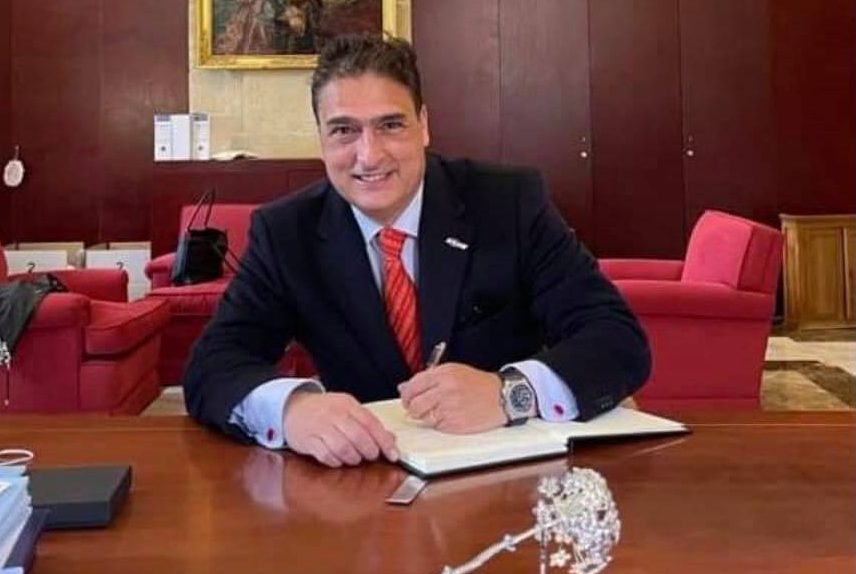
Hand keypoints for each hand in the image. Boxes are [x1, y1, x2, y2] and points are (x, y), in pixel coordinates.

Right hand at [283, 392, 398, 467]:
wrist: (292, 408)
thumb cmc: (324, 411)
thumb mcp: (347, 410)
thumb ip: (368, 423)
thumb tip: (391, 439)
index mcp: (347, 404)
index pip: (371, 423)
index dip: (384, 441)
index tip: (393, 454)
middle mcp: (334, 414)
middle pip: (358, 436)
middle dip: (369, 451)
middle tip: (371, 456)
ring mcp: (319, 427)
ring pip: (343, 447)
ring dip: (353, 458)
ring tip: (354, 458)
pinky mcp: (308, 440)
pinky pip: (326, 455)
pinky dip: (336, 461)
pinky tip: (338, 459)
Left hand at [397, 363, 506, 432]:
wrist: (501, 396)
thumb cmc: (478, 383)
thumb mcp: (453, 371)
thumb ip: (428, 378)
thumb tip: (404, 387)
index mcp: (443, 374)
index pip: (413, 386)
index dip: (407, 395)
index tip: (407, 398)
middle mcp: (445, 390)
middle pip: (414, 405)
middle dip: (413, 408)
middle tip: (418, 408)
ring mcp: (450, 408)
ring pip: (423, 418)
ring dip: (425, 417)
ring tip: (437, 411)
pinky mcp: (455, 424)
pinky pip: (436, 426)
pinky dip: (439, 424)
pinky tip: (449, 416)